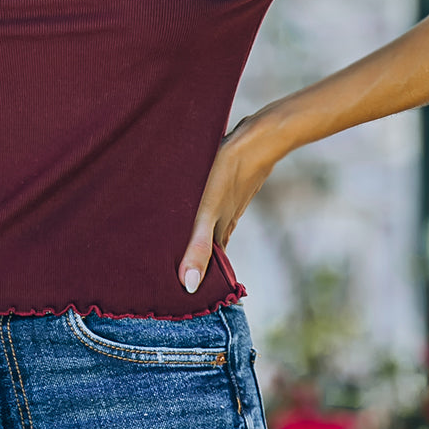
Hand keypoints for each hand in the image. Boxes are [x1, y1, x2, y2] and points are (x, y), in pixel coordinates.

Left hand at [177, 114, 275, 293]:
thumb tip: (189, 286)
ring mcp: (229, 201)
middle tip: (167, 267)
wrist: (260, 137)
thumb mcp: (207, 212)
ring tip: (174, 240)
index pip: (207, 263)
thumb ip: (198, 246)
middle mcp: (225, 219)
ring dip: (195, 234)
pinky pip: (212, 204)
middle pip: (207, 245)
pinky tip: (191, 204)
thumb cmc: (229, 172)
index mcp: (220, 231)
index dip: (194, 277)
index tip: (177, 291)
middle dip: (192, 257)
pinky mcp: (228, 182)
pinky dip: (201, 212)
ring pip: (209, 224)